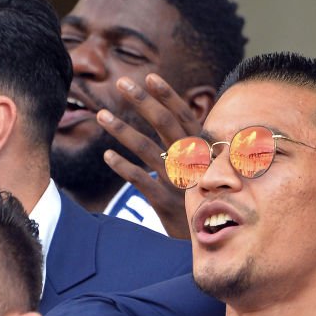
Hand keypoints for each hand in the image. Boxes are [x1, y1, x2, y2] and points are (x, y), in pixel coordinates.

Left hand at [96, 73, 204, 238]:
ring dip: (123, 129)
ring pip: (148, 149)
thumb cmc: (209, 200)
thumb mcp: (211, 171)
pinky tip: (107, 156)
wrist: (215, 238)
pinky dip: (123, 168)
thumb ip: (197, 148)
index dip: (167, 96)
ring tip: (100, 115)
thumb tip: (184, 124)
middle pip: (165, 125)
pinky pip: (141, 181)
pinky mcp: (166, 203)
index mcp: (203, 151)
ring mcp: (178, 182)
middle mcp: (192, 162)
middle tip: (121, 82)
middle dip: (142, 101)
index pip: (184, 116)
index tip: (150, 77)